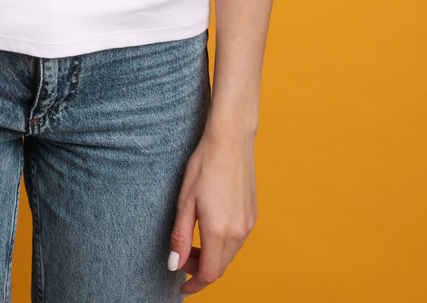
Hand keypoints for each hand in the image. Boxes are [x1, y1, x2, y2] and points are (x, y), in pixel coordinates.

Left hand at [168, 126, 256, 293]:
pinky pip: (237, 240)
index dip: (193, 283)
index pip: (208, 273)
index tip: (181, 286)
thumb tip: (174, 265)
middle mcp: (238, 233)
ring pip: (229, 255)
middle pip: (220, 267)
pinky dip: (222, 245)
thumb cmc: (204, 165)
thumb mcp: (185, 201)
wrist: (231, 140)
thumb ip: (179, 236)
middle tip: (182, 259)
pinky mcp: (252, 215)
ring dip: (211, 257)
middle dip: (200, 269)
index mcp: (219, 231)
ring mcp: (248, 224)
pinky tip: (210, 229)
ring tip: (192, 242)